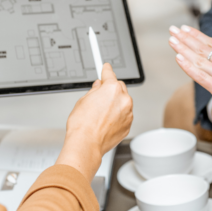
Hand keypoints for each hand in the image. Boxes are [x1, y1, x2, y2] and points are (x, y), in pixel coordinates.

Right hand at [58, 64, 132, 180]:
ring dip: (115, 104)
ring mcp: (128, 113)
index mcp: (111, 89)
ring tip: (101, 114)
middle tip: (100, 96)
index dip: (106, 70)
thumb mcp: (83, 101)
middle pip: (119, 87)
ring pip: (123, 102)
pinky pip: (125, 115)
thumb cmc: (82, 125)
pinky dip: (118, 116)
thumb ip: (94, 90)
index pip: (110, 74)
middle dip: (111, 89)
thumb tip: (98, 86)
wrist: (86, 143)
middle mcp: (123, 99)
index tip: (107, 67)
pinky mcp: (128, 124)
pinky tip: (106, 122)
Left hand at [168, 25, 211, 125]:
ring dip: (183, 49)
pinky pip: (201, 77)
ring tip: (172, 40)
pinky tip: (178, 58)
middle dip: (185, 38)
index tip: (186, 29)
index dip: (197, 36)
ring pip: (199, 60)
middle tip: (173, 30)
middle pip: (202, 48)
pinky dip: (188, 67)